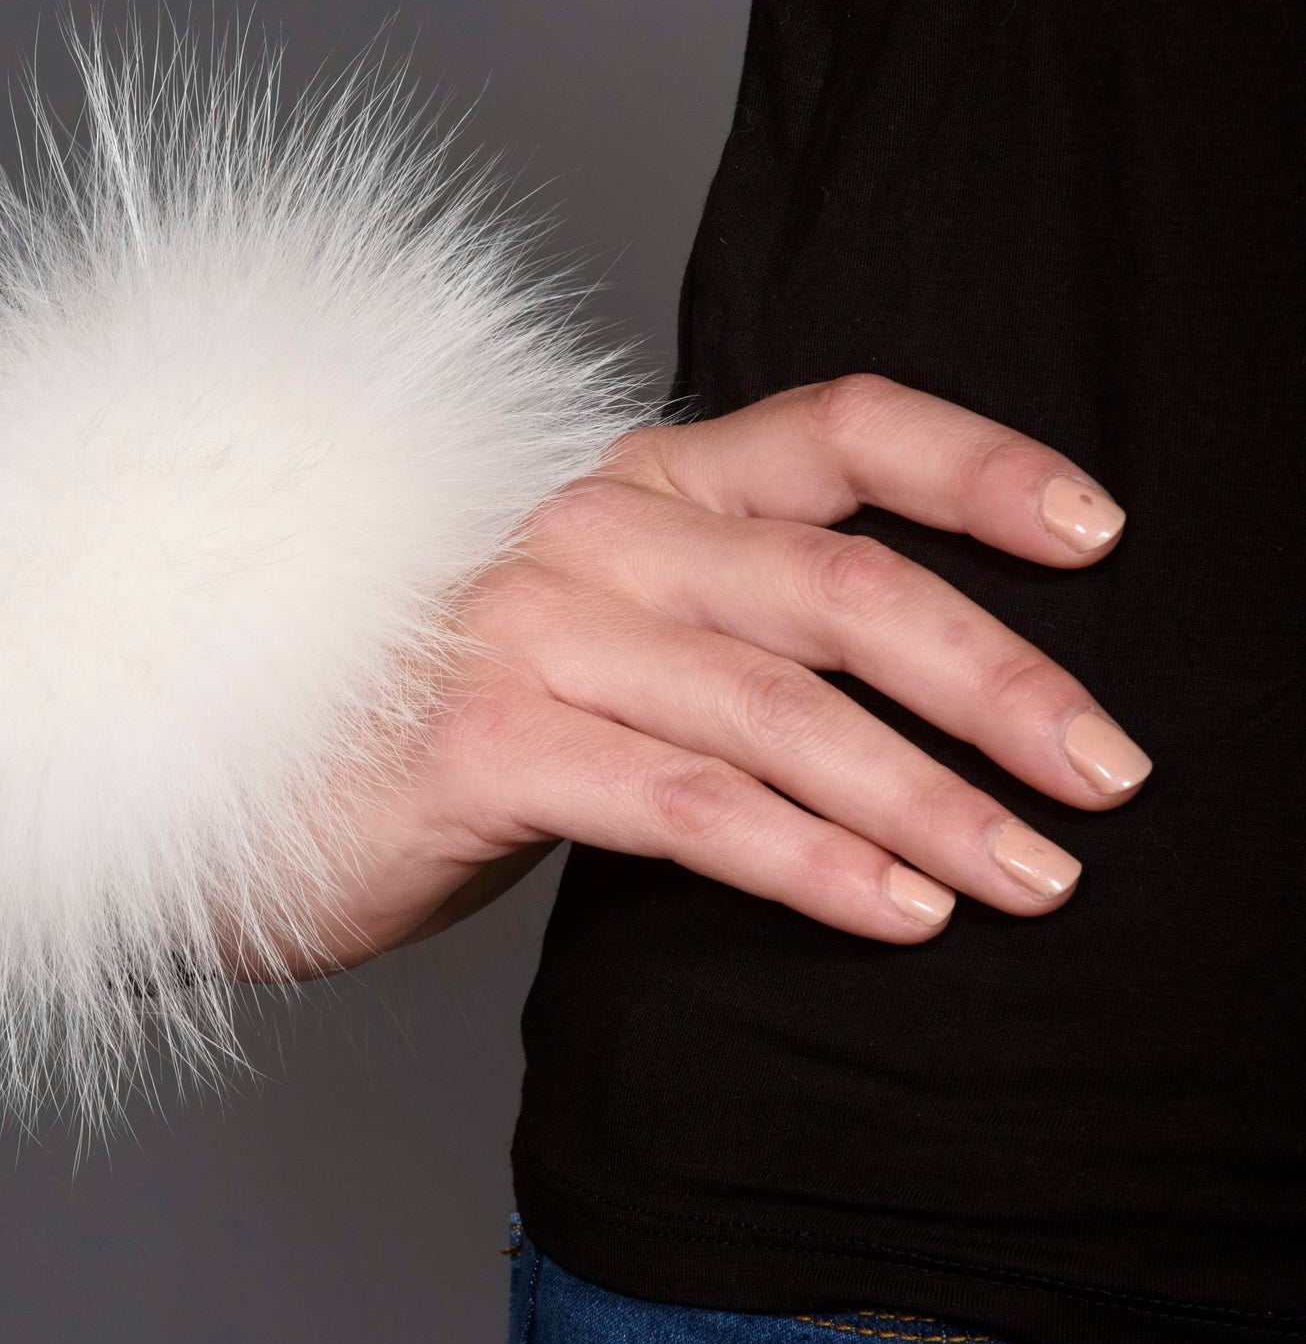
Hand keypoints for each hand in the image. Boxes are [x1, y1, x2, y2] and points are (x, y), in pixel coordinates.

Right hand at [283, 372, 1150, 971]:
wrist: (236, 798)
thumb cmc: (449, 728)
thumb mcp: (602, 642)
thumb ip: (734, 633)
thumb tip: (945, 706)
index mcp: (636, 485)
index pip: (833, 430)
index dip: (977, 466)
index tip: (1100, 532)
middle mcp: (586, 533)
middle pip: (838, 584)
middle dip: (997, 679)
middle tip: (1107, 772)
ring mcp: (526, 632)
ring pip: (778, 709)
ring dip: (927, 800)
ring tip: (1031, 878)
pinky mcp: (481, 745)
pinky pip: (684, 804)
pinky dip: (806, 861)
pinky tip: (893, 913)